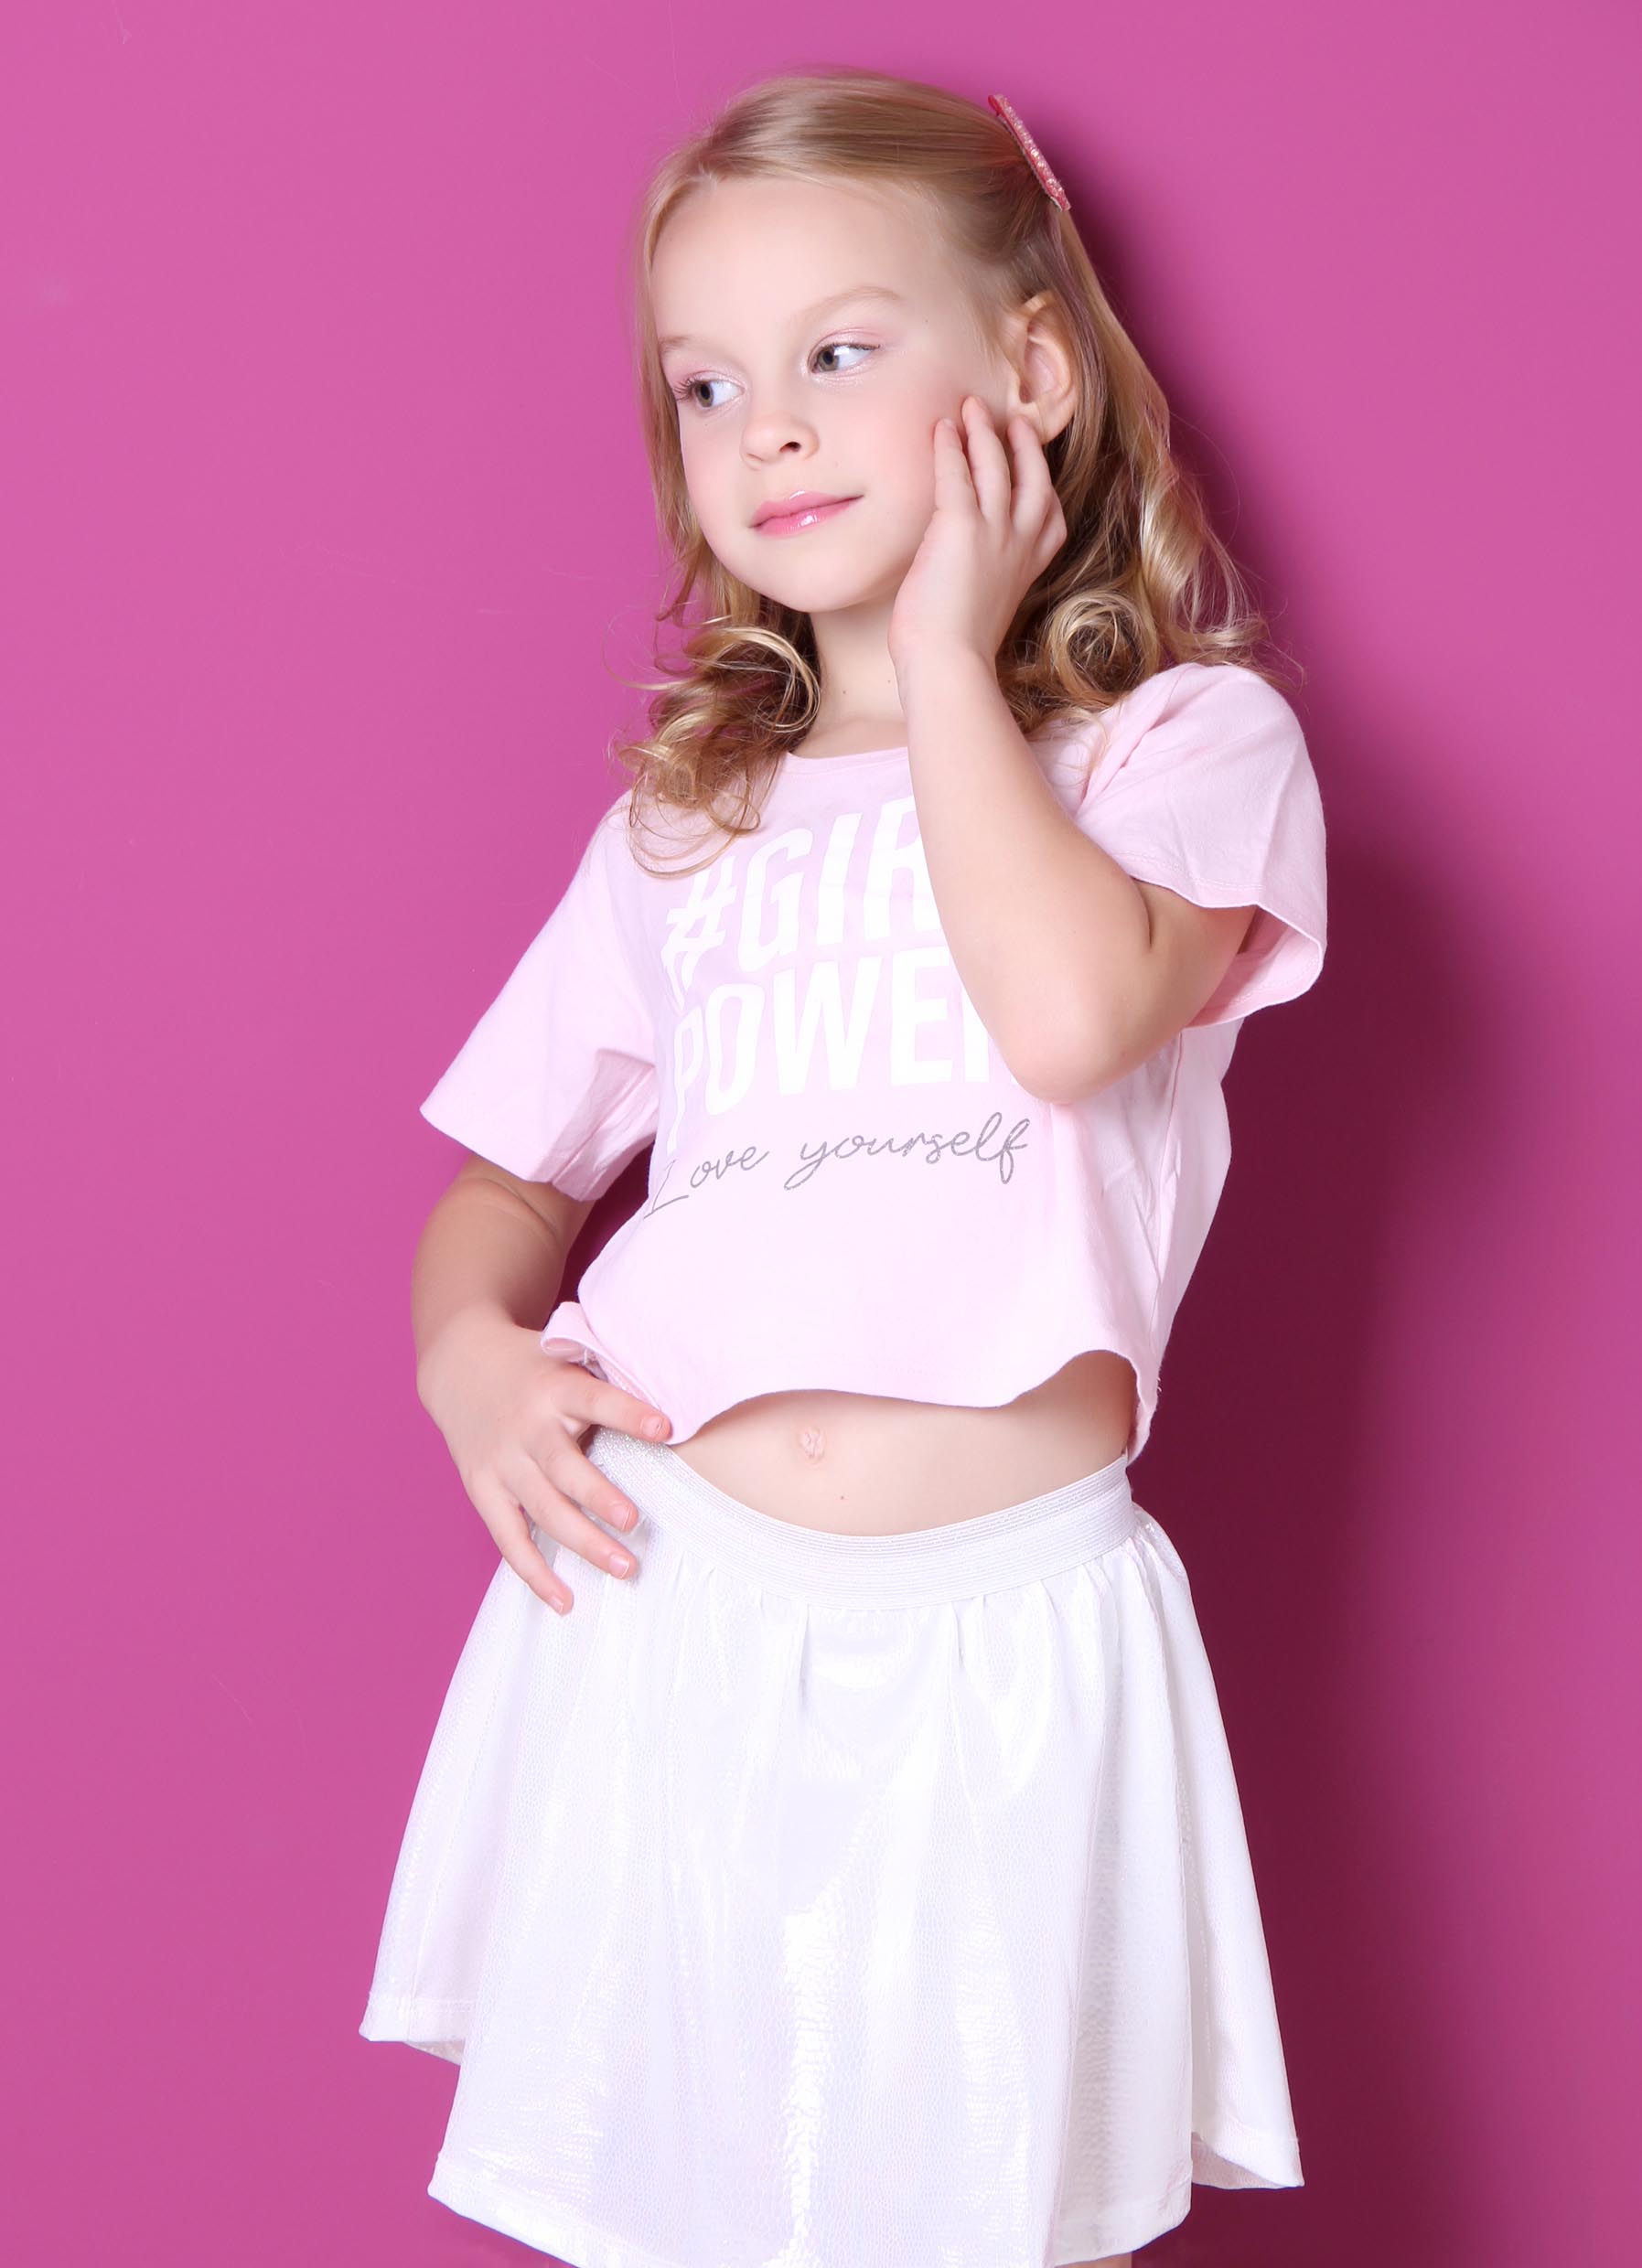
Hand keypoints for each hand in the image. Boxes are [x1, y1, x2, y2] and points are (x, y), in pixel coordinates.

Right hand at [418, 1308, 672, 1613]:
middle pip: (564, 1468)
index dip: (628, 1414)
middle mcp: (527, 1428)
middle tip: (635, 1522)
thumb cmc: (535, 1368)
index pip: (595, 1401)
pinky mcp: (483, 1490)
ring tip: (624, 1567)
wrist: (459, 1366)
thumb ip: (609, 1382)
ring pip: (543, 1510)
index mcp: (555, 1388)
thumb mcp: (567, 1357)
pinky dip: (535, 1573)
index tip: (665, 1427)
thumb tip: (681, 1403)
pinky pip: (509, 1539)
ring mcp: (503, 1462)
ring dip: (583, 1542)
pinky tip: (566, 1601)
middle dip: (599, 1497)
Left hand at [887, 394, 1067, 684]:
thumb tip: (956, 575)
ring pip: (996, 466)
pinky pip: (956, 473)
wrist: (949, 666)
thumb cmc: (954, 651)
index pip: (1050, 517)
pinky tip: (940, 428)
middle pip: (1033, 479)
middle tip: (1011, 420)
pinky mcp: (961, 528)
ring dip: (984, 432)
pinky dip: (949, 447)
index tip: (1034, 470)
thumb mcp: (981, 610)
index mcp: (1029, 567)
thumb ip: (981, 581)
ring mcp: (995, 533)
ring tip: (971, 406)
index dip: (1043, 488)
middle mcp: (1020, 544)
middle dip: (1024, 447)